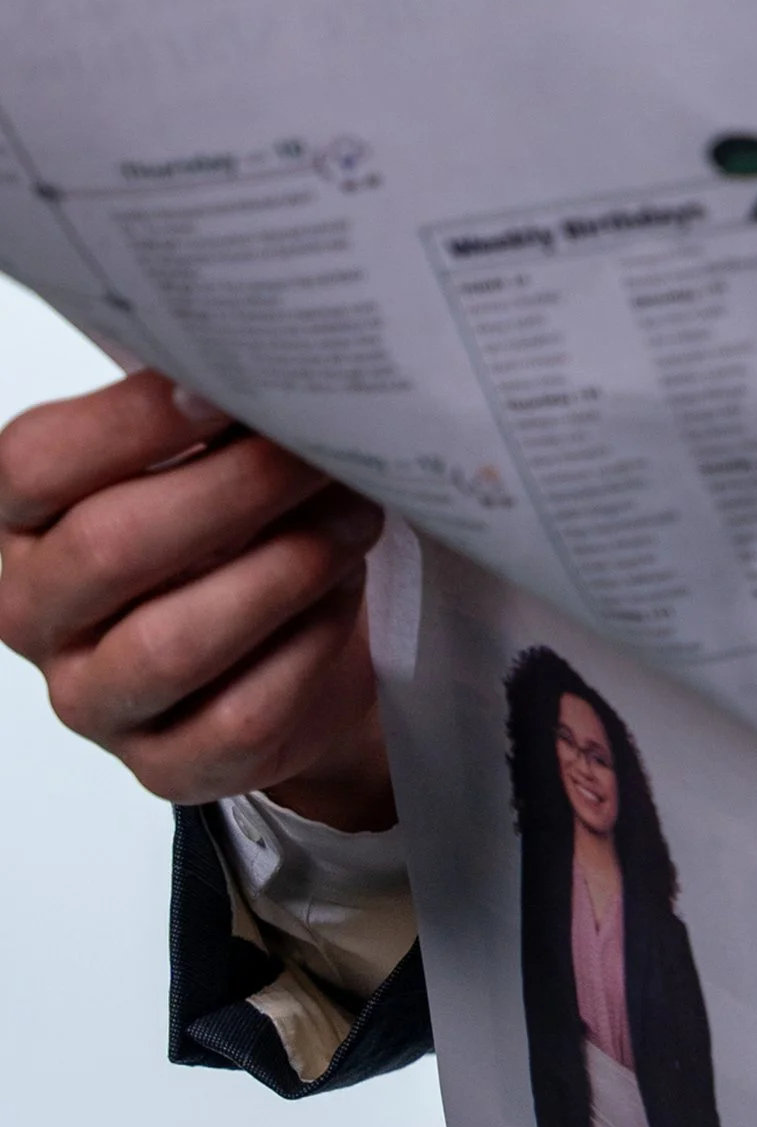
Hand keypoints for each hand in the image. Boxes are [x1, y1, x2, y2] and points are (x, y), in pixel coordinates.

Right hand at [0, 370, 394, 828]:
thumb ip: (209, 419)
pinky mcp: (168, 766)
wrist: (300, 654)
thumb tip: (263, 361)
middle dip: (234, 487)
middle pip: (109, 545)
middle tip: (321, 450)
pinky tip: (343, 600)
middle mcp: (39, 614)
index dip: (133, 420)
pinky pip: (240, 711)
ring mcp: (96, 700)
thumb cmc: (241, 536)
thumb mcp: (206, 464)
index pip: (35, 464)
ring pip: (175, 639)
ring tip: (354, 518)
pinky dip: (308, 645)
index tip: (228, 388)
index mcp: (24, 522)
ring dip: (284, 567)